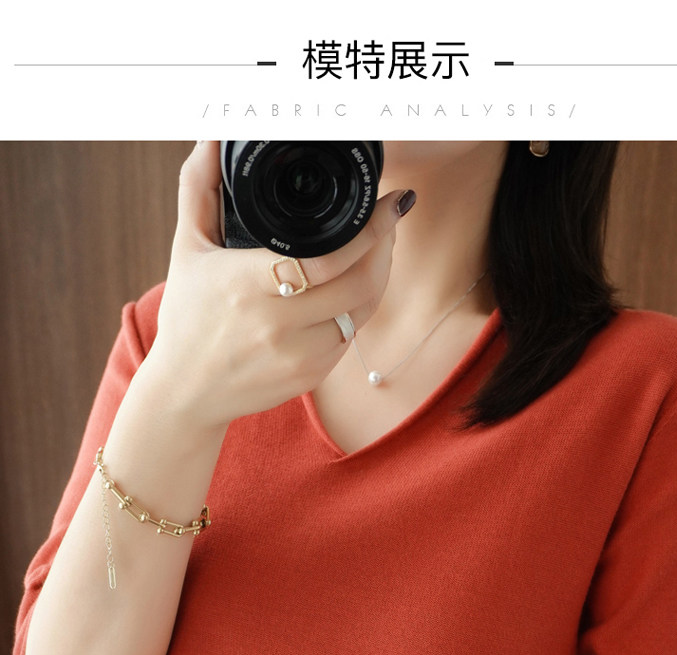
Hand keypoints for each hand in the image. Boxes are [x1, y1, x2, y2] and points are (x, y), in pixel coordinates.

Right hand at [145, 141, 413, 435]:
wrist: (185, 392)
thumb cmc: (187, 317)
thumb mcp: (187, 248)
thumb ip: (199, 188)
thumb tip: (212, 137)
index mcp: (249, 286)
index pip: (328, 258)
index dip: (371, 231)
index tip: (390, 204)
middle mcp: (278, 325)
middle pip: (359, 285)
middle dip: (385, 247)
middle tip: (389, 221)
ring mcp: (298, 356)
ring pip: (362, 313)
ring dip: (377, 278)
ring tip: (377, 249)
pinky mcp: (310, 378)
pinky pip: (349, 338)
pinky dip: (356, 310)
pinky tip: (353, 288)